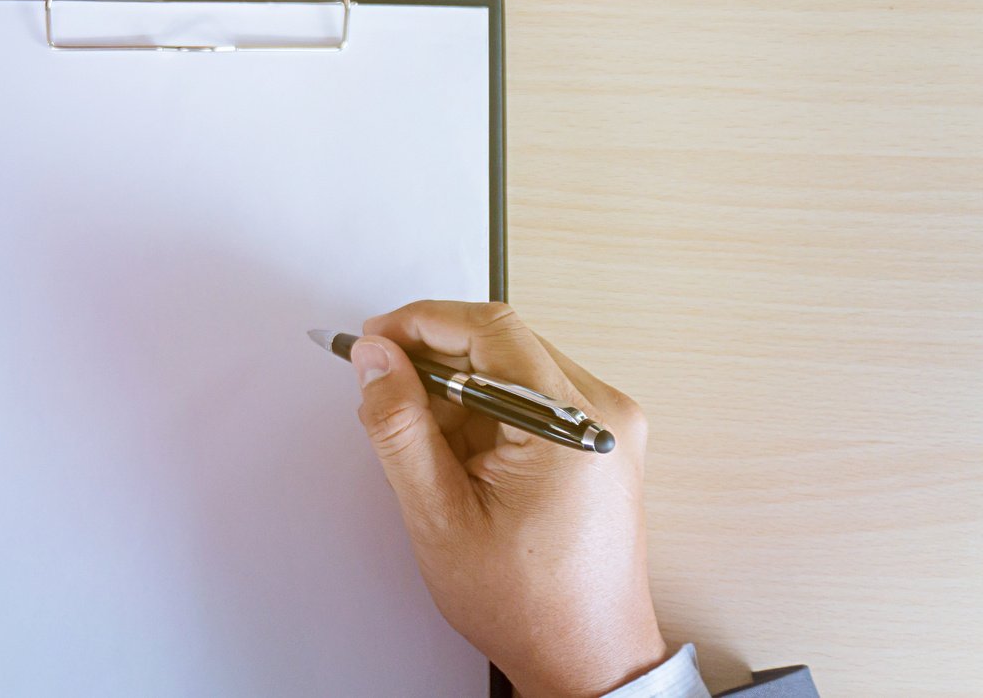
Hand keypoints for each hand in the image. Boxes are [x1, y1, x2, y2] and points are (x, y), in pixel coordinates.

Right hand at [351, 302, 668, 697]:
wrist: (588, 659)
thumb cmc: (529, 605)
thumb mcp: (440, 514)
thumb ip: (400, 425)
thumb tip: (376, 359)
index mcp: (572, 423)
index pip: (488, 328)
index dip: (421, 322)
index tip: (376, 341)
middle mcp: (602, 413)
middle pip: (501, 341)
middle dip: (434, 361)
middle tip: (387, 395)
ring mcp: (606, 425)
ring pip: (512, 366)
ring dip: (458, 390)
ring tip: (429, 449)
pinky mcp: (598, 440)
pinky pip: (530, 395)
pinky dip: (485, 411)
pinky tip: (461, 456)